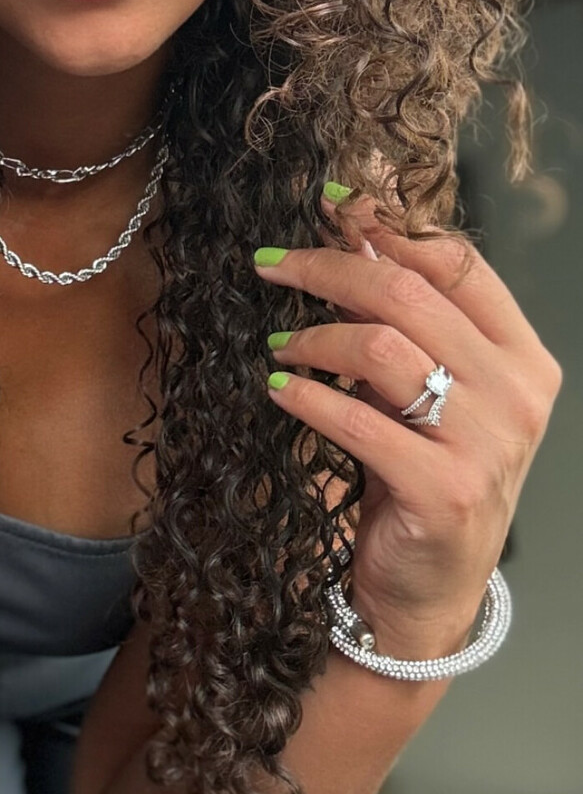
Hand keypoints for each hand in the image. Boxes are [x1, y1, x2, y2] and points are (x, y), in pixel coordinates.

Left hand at [254, 188, 561, 653]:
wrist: (430, 587)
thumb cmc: (425, 472)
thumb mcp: (428, 387)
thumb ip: (404, 318)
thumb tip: (351, 226)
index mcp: (522, 357)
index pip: (460, 264)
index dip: (389, 226)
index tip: (328, 207)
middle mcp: (516, 394)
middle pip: (410, 294)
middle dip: (329, 268)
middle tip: (271, 264)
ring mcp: (487, 445)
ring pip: (381, 348)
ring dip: (314, 335)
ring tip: (279, 343)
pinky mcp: (444, 491)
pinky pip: (359, 421)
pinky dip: (307, 397)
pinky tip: (278, 388)